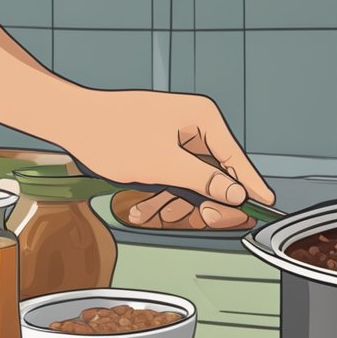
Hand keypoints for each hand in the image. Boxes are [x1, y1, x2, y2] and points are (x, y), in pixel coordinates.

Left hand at [56, 89, 272, 227]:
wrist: (71, 121)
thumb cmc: (111, 134)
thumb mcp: (163, 164)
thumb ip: (205, 181)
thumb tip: (238, 194)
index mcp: (203, 119)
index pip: (237, 160)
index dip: (250, 188)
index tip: (266, 208)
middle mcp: (196, 125)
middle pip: (218, 175)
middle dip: (203, 201)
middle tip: (200, 218)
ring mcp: (179, 137)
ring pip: (194, 183)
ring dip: (174, 203)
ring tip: (150, 212)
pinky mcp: (164, 147)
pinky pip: (174, 179)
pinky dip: (161, 196)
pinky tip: (143, 208)